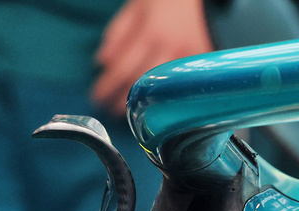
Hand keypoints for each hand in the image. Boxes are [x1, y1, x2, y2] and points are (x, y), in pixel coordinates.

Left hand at [91, 0, 213, 116]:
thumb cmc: (161, 0)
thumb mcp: (133, 9)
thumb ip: (117, 35)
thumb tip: (101, 63)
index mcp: (151, 34)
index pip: (123, 69)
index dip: (107, 86)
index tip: (96, 97)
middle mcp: (171, 50)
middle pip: (142, 85)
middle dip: (123, 101)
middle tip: (110, 110)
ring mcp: (189, 61)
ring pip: (163, 92)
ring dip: (145, 105)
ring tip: (130, 113)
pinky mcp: (202, 66)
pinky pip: (183, 87)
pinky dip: (168, 97)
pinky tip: (158, 105)